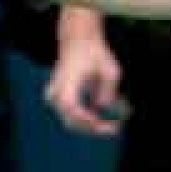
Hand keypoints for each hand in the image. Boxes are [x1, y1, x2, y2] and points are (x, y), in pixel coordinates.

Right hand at [46, 11, 127, 135]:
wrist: (78, 42)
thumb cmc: (95, 54)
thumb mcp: (110, 68)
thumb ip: (109, 89)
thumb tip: (103, 107)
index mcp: (66, 82)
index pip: (71, 107)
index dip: (88, 120)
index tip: (106, 124)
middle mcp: (55, 91)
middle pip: (71, 121)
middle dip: (94, 129)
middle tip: (115, 128)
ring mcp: (54, 97)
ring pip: (71, 122)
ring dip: (92, 127)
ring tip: (113, 123)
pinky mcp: (58, 100)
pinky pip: (72, 117)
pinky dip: (88, 120)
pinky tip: (105, 117)